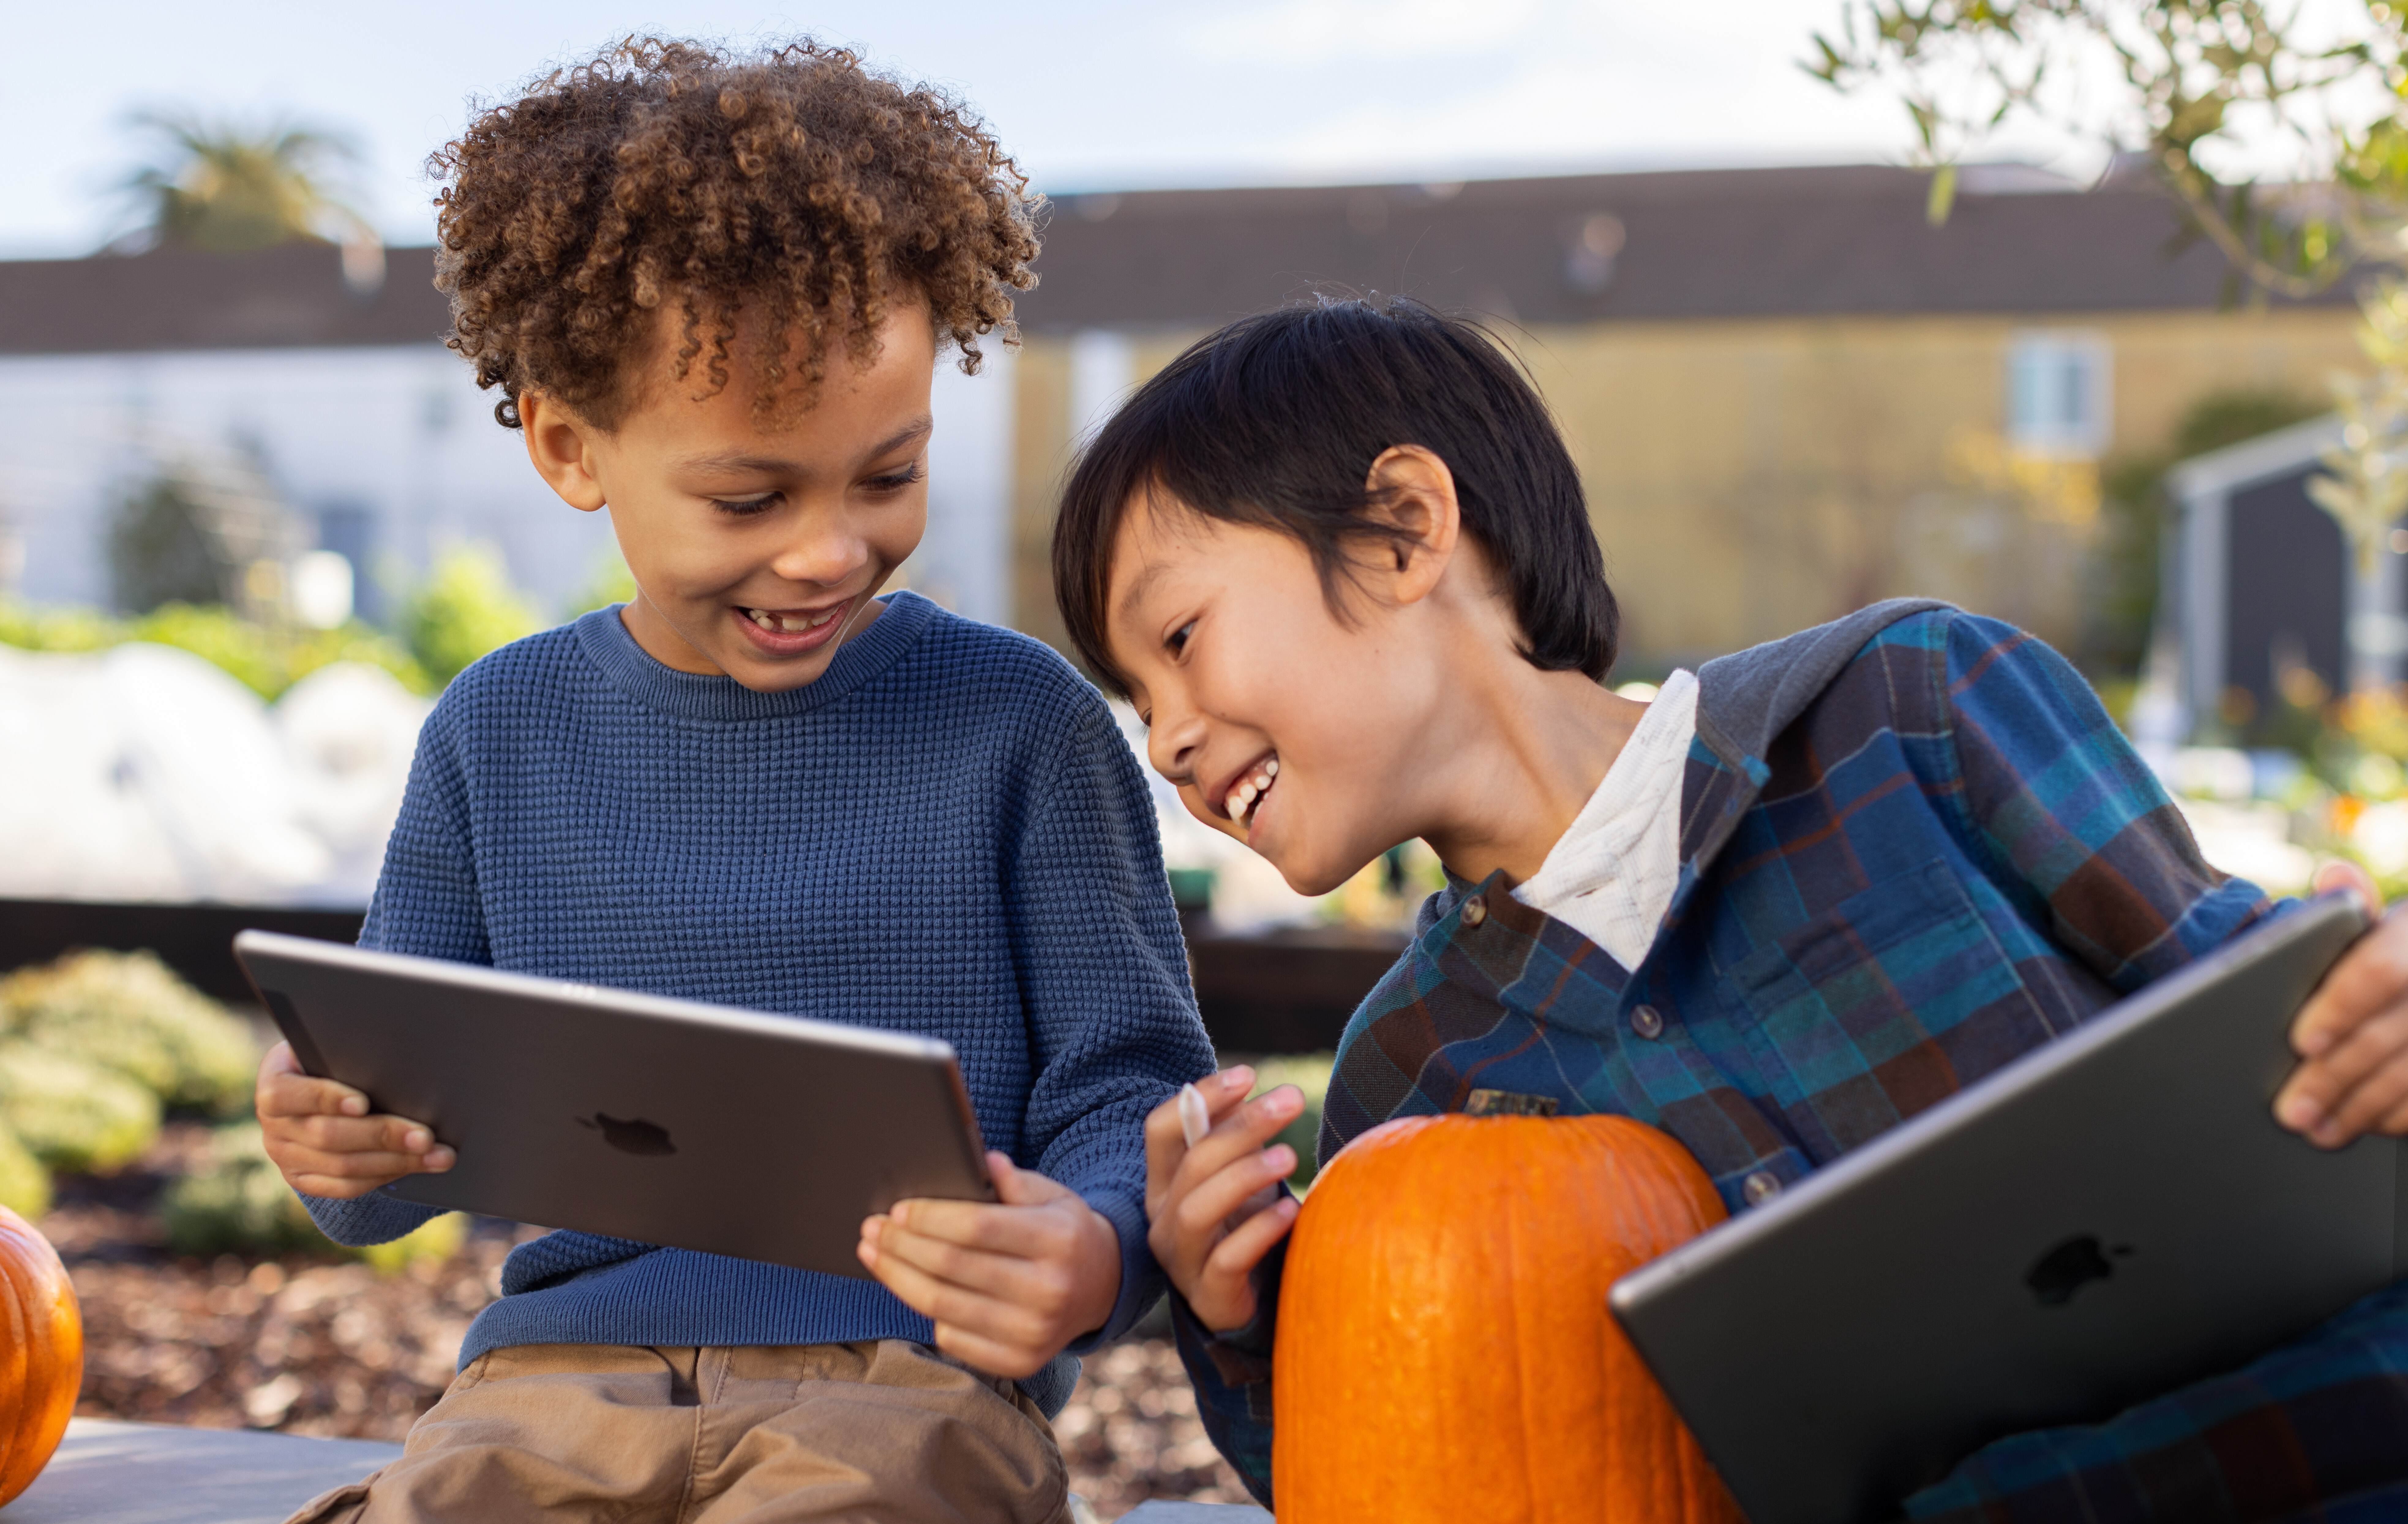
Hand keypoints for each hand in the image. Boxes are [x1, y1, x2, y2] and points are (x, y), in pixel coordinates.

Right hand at [255, 1041, 453, 1198]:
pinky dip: (385, 1176)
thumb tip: (398, 1056)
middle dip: (382, 1136)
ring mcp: (286, 1156)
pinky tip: (416, 1166)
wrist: (318, 1086)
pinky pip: (346, 1187)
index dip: (324, 1099)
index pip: (285, 1095)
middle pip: (326, 1136)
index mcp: (274, 1083)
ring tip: (437, 1155)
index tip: (363, 1103)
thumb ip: (350, 1053)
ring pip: (342, 1167)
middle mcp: (274, 1125)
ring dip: (396, 1161)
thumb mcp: (333, 1048)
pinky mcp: (304, 1179)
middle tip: (425, 1137)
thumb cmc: (335, 1058)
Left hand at [857, 1153, 1121, 1378]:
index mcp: (1058, 1240)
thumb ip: (1012, 1181)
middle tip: (872, 1228)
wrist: (1103, 1285)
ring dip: (897, 1276)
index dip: (930, 1218)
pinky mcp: (1021, 1363)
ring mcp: (1034, 1332)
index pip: (978, 1227)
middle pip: (951, 1266)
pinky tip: (909, 1286)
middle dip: (901, 1245)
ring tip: (873, 1253)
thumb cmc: (1063, 1232)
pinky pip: (953, 1337)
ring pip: (942, 1305)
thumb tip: (974, 1161)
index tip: (897, 1210)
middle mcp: (1049, 1290)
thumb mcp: (1051, 1195)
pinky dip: (926, 1311)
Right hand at [1144, 1065, 1302, 1332]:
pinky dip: (1258, 1231)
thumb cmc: (1240, 1227)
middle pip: (1192, 1162)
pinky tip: (1290, 1211)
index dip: (1201, 1097)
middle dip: (1242, 1126)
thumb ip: (1229, 1135)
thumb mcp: (1235, 1176)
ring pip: (1198, 1208)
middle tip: (1292, 1100)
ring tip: (1290, 1155)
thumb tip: (1244, 1084)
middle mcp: (1162, 1218)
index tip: (1248, 1074)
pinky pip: (1226, 1259)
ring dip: (1245, 1175)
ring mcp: (1180, 1259)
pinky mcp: (1208, 1294)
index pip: (1161, 1128)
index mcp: (1163, 1182)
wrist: (1246, 1302)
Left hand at [2276, 863, 2407, 1147]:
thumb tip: (2335, 876)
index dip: (2340, 1008)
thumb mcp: (2388, 925)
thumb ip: (2353, 908)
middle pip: (2383, 1038)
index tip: (2301, 1042)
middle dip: (2332, 1078)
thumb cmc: (2400, 951)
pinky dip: (2395, 1117)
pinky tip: (2362, 1127)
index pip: (2377, 973)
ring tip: (2315, 1130)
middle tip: (2289, 1110)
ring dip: (2359, 1109)